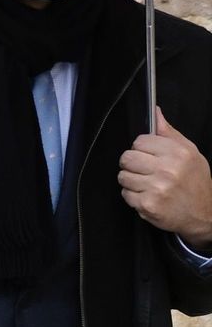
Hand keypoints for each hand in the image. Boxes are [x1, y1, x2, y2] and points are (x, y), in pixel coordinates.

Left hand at [119, 108, 211, 246]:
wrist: (204, 214)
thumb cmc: (195, 182)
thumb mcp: (190, 153)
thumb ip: (169, 133)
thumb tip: (155, 113)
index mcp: (178, 153)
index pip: (140, 141)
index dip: (142, 149)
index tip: (150, 156)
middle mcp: (168, 170)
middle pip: (127, 157)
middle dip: (133, 164)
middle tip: (145, 171)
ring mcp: (157, 188)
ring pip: (123, 176)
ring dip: (132, 181)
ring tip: (148, 184)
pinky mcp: (148, 205)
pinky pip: (125, 194)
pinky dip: (134, 196)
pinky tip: (149, 196)